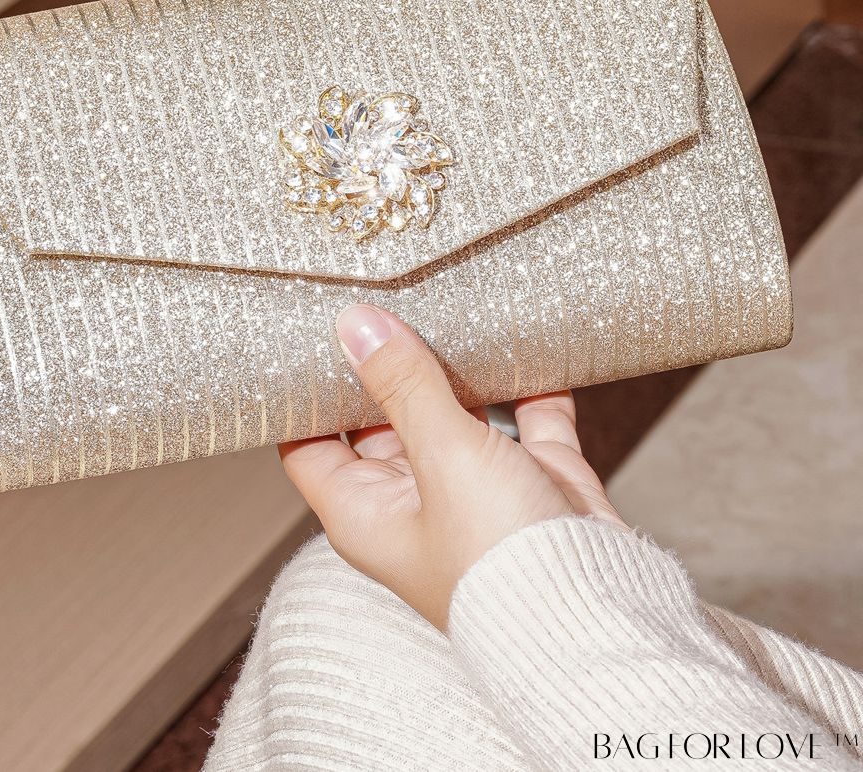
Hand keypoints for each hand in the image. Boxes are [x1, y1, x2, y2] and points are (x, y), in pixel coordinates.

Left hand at [279, 303, 626, 629]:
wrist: (603, 614)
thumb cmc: (501, 563)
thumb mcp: (442, 456)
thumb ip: (402, 385)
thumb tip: (354, 325)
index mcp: (365, 512)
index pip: (310, 444)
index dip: (304, 392)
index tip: (308, 331)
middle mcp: (414, 501)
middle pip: (381, 418)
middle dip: (385, 364)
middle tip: (382, 295)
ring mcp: (475, 490)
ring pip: (454, 413)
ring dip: (455, 368)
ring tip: (444, 301)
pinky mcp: (534, 480)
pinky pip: (527, 418)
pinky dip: (525, 383)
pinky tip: (524, 339)